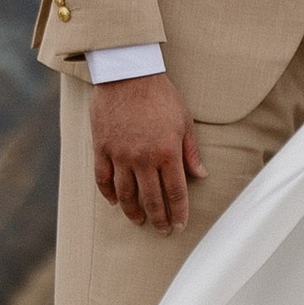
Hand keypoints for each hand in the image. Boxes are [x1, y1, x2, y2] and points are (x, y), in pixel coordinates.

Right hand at [88, 70, 203, 232]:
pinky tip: (115, 202)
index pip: (175, 192)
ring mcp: (120, 155)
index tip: (180, 225)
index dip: (179, 212)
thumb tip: (201, 175)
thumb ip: (191, 151)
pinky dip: (109, 194)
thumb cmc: (160, 95)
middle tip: (161, 230)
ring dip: (133, 212)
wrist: (128, 74)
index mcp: (167, 152)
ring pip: (126, 194)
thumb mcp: (184, 120)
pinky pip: (103, 179)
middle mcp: (143, 158)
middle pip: (151, 199)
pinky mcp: (102, 148)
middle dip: (158, 218)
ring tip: (139, 221)